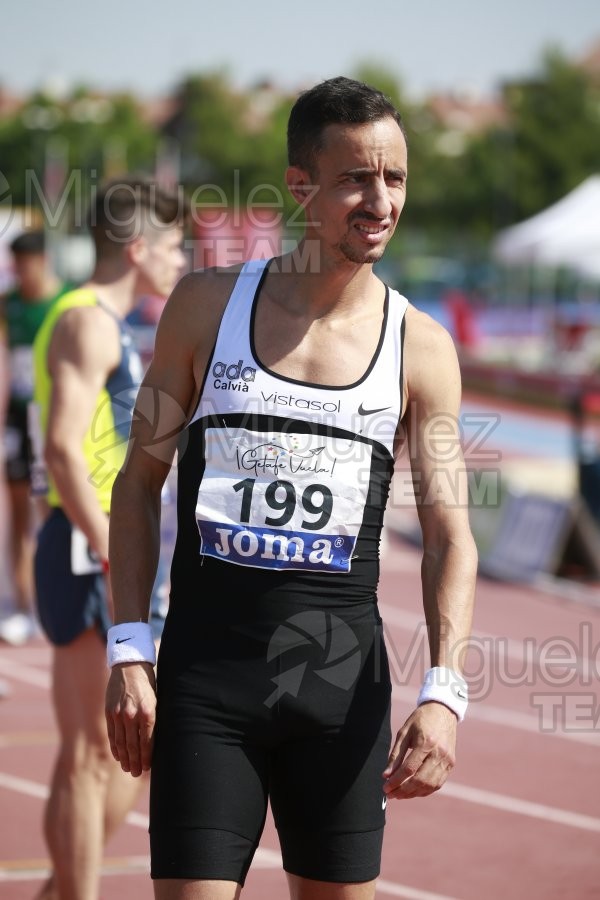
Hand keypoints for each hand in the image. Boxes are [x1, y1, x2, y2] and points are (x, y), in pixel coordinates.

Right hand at [105, 662, 156, 776]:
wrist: (130, 665)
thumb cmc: (148, 684)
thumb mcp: (156, 700)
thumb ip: (153, 720)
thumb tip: (153, 742)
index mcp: (148, 712)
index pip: (147, 742)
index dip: (147, 757)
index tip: (147, 767)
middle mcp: (132, 715)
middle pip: (133, 746)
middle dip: (135, 762)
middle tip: (137, 773)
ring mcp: (119, 714)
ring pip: (121, 742)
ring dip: (124, 758)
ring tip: (128, 768)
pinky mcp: (109, 712)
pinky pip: (112, 734)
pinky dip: (115, 747)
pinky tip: (118, 756)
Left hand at [382, 702, 456, 798]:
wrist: (443, 711)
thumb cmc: (420, 720)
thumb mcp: (404, 732)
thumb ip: (395, 755)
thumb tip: (386, 775)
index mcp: (425, 742)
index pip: (408, 769)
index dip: (396, 781)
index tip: (385, 788)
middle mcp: (439, 753)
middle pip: (419, 780)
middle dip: (403, 790)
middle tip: (390, 794)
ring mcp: (447, 760)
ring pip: (429, 785)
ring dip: (413, 793)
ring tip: (400, 795)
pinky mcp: (451, 764)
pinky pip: (437, 783)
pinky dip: (425, 790)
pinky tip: (413, 791)